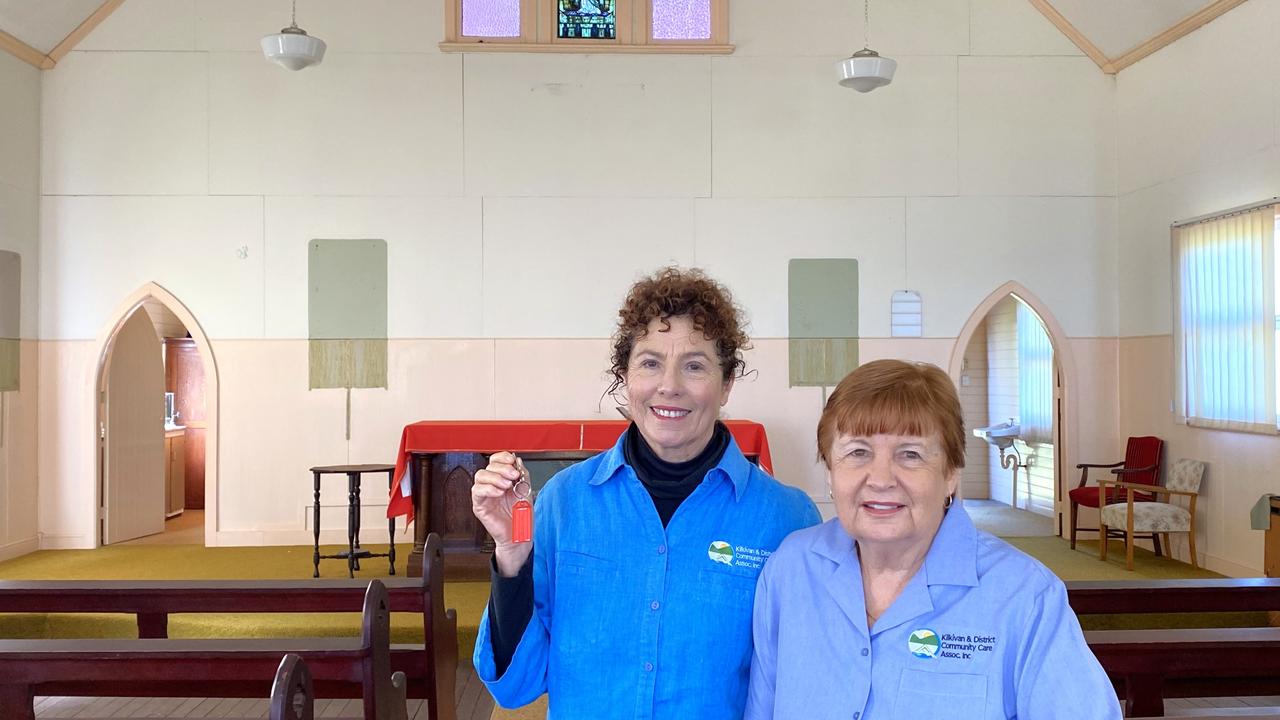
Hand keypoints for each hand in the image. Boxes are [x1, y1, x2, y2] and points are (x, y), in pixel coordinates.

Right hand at [471, 451, 533, 576]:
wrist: (519, 535)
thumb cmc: (521, 516)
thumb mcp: (525, 490)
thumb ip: (522, 474)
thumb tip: (517, 460)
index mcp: (502, 479)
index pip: (495, 461)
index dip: (502, 457)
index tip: (512, 461)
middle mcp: (492, 485)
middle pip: (488, 466)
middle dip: (502, 468)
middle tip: (513, 475)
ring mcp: (485, 495)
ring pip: (480, 476)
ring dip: (495, 478)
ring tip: (507, 485)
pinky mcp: (479, 505)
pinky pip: (477, 491)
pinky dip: (489, 489)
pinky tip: (499, 493)